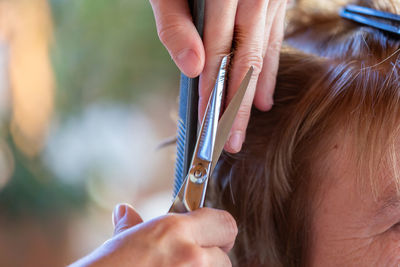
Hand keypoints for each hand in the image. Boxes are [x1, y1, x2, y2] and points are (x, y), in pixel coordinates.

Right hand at [69, 204, 236, 266]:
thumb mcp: (121, 243)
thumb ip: (133, 225)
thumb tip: (125, 211)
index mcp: (175, 230)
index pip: (226, 223)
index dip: (219, 230)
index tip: (211, 236)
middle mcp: (191, 255)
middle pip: (224, 256)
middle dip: (210, 259)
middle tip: (188, 261)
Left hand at [150, 0, 287, 151]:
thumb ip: (176, 24)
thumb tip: (192, 68)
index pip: (219, 52)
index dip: (213, 90)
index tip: (208, 124)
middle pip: (247, 61)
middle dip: (239, 106)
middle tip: (233, 142)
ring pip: (263, 54)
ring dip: (254, 95)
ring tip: (243, 127)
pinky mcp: (276, 0)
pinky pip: (276, 39)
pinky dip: (269, 70)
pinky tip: (264, 98)